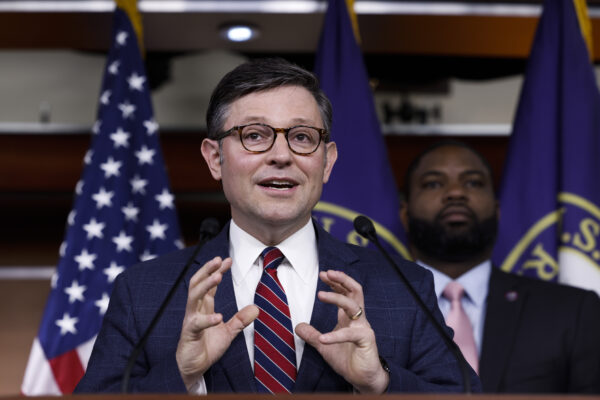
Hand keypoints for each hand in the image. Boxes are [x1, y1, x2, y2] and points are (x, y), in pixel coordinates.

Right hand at [176, 256, 258, 390]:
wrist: (192, 367)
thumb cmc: (206, 347)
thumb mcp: (228, 332)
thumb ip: (240, 320)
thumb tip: (256, 308)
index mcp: (204, 307)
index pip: (210, 284)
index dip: (217, 271)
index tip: (227, 260)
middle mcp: (195, 309)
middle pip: (198, 283)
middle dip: (207, 270)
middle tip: (218, 259)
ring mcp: (191, 320)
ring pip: (194, 296)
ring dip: (206, 285)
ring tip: (217, 276)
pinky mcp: (189, 333)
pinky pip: (197, 323)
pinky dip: (207, 319)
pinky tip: (218, 317)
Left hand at [295, 270, 388, 393]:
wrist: (363, 378)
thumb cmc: (348, 359)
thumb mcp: (324, 346)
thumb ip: (312, 335)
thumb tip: (298, 326)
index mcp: (349, 317)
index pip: (345, 292)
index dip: (335, 282)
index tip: (323, 275)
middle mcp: (358, 319)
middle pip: (354, 291)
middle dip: (342, 279)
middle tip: (327, 273)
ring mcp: (363, 328)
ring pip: (353, 305)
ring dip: (336, 298)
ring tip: (320, 294)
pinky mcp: (366, 340)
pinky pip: (350, 334)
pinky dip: (335, 336)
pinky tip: (322, 338)